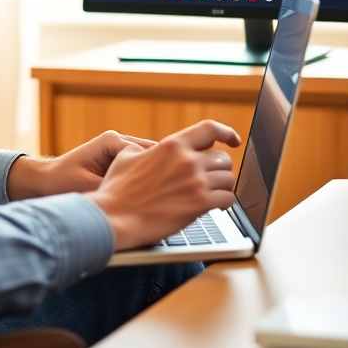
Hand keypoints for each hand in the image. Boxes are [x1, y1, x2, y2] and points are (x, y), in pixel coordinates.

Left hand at [6, 130, 154, 200]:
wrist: (44, 183)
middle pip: (152, 156)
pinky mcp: (118, 161)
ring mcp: (119, 150)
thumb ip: (117, 188)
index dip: (156, 174)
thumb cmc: (61, 184)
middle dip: (159, 176)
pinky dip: (144, 184)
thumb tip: (142, 198)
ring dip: (152, 180)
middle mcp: (118, 141)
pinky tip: (147, 201)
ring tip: (156, 201)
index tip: (161, 193)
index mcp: (112, 141)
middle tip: (165, 198)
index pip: (146, 154)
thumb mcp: (90, 188)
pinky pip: (139, 171)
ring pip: (149, 164)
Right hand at [84, 120, 241, 250]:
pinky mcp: (199, 205)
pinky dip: (224, 203)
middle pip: (223, 159)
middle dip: (219, 169)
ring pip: (229, 179)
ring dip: (223, 187)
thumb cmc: (116, 190)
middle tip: (213, 179)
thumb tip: (152, 150)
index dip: (226, 133)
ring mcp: (195, 182)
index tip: (233, 140)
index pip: (210, 129)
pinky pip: (227, 199)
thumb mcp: (127, 156)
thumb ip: (146, 149)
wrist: (114, 217)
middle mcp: (187, 160)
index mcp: (172, 145)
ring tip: (215, 193)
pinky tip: (217, 207)